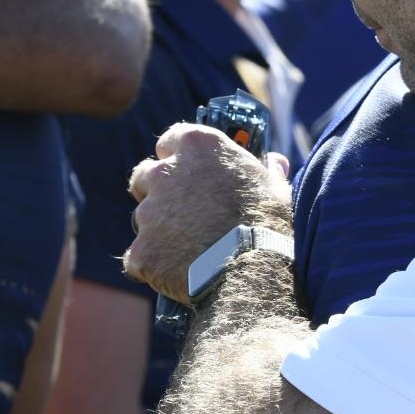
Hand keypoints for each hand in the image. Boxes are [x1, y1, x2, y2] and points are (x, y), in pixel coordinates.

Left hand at [122, 123, 292, 302]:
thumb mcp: (275, 189)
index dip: (177, 156)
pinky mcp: (141, 250)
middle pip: (144, 175)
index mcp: (198, 146)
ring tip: (188, 250)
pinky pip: (139, 258)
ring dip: (159, 231)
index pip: (171, 139)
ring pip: (143, 219)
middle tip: (181, 212)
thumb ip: (267, 172)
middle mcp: (165, 172)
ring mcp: (149, 212)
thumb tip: (275, 162)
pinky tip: (177, 273)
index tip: (187, 171)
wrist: (252, 271)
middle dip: (155, 191)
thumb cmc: (268, 224)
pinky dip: (153, 265)